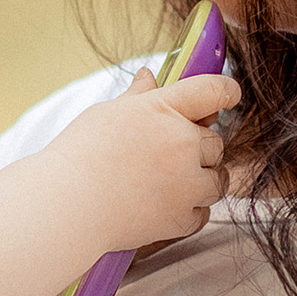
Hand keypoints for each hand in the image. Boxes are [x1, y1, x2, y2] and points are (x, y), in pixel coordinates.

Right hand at [48, 68, 237, 250]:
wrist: (66, 205)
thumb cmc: (78, 156)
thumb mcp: (107, 114)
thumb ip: (138, 97)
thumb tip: (150, 77)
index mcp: (163, 109)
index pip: (212, 90)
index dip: (227, 91)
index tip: (230, 96)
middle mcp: (182, 143)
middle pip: (216, 142)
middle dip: (200, 149)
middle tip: (171, 156)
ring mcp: (186, 182)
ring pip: (217, 179)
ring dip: (202, 180)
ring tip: (171, 183)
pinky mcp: (181, 217)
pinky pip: (202, 212)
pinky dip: (189, 211)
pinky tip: (164, 206)